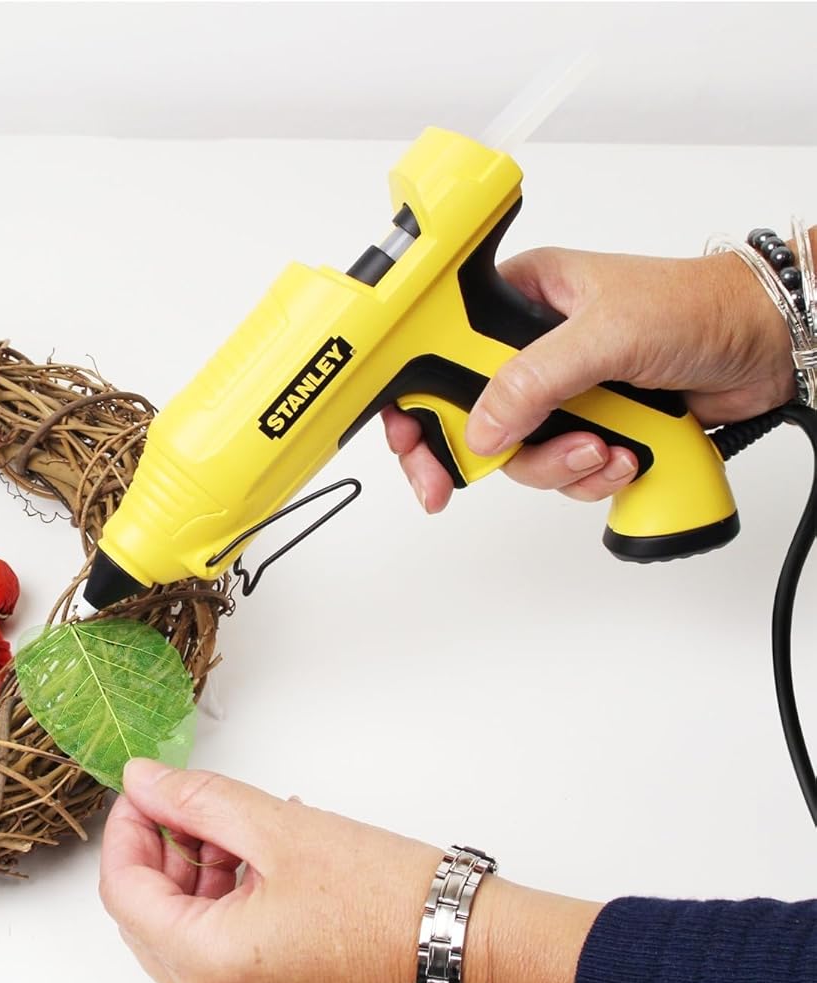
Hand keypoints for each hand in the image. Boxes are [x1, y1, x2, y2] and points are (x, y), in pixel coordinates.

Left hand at [99, 758, 601, 982]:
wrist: (464, 945)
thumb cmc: (389, 901)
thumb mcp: (278, 830)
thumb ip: (198, 800)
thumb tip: (144, 780)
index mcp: (210, 962)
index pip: (125, 892)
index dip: (126, 829)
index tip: (143, 788)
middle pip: (147, 913)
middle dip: (157, 847)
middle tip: (181, 797)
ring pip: (182, 925)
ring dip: (192, 866)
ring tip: (231, 820)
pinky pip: (219, 939)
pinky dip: (223, 891)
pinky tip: (255, 849)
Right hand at [383, 246, 796, 512]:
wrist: (770, 344)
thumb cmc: (699, 306)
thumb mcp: (606, 334)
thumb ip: (535, 379)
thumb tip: (483, 429)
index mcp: (518, 300)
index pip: (439, 351)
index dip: (417, 400)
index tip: (415, 445)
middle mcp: (531, 347)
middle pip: (472, 414)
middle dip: (496, 450)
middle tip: (480, 478)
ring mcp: (562, 391)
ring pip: (520, 453)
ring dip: (559, 465)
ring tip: (604, 450)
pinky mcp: (593, 425)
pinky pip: (563, 470)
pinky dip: (592, 475)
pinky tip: (628, 455)